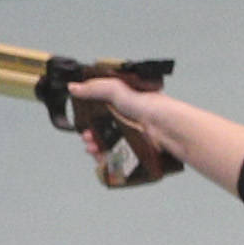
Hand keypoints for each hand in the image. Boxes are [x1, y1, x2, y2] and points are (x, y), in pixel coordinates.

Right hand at [64, 76, 234, 191]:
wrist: (171, 129)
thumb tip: (72, 87)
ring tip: (91, 146)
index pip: (101, 105)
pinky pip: (115, 156)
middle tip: (85, 134)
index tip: (80, 116)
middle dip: (89, 131)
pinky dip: (104, 157)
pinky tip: (99, 156)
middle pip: (102, 126)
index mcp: (126, 100)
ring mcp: (132, 135)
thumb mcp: (119, 89)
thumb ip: (94, 88)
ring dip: (95, 145)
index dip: (88, 111)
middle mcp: (129, 117)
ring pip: (107, 142)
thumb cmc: (152, 106)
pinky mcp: (135, 151)